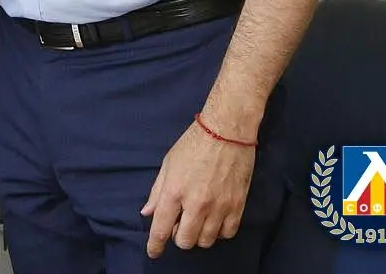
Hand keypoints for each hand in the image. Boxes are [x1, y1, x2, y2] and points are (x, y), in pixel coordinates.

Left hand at [142, 118, 257, 256]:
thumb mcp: (168, 164)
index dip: (155, 245)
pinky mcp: (237, 206)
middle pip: (185, 241)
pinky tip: (214, 220)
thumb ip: (157, 191)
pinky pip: (227, 234)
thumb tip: (147, 213)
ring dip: (198, 235)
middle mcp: (196, 204)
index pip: (161, 228)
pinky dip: (218, 232)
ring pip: (206, 241)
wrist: (226, 132)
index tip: (153, 252)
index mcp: (174, 191)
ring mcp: (219, 207)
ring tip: (196, 221)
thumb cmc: (192, 143)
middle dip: (178, 238)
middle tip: (178, 225)